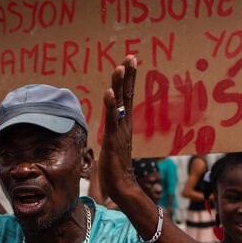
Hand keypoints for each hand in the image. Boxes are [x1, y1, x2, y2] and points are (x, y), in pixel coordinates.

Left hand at [98, 55, 139, 203]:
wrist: (122, 186)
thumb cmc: (116, 170)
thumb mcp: (112, 147)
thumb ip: (112, 137)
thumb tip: (110, 133)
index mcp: (124, 124)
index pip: (126, 97)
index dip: (128, 79)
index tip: (130, 62)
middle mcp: (125, 124)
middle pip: (128, 94)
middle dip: (129, 75)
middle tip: (131, 56)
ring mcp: (120, 131)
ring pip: (121, 103)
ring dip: (120, 84)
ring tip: (121, 66)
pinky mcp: (114, 139)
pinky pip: (113, 119)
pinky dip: (112, 105)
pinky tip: (110, 92)